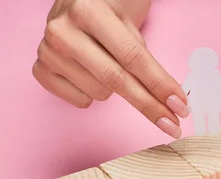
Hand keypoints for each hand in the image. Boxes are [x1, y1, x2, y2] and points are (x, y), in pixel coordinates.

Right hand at [32, 0, 188, 137]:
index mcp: (89, 9)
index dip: (159, 85)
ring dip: (114, 89)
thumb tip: (171, 100)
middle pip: (116, 81)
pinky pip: (79, 101)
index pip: (132, 57)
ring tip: (109, 63)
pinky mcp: (40, 69)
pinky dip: (91, 95)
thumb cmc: (109, 10)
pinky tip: (90, 74)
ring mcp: (47, 51)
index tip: (180, 107)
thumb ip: (144, 56)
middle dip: (149, 106)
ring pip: (99, 94)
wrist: (77, 0)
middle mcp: (63, 29)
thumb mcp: (130, 20)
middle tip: (172, 124)